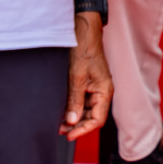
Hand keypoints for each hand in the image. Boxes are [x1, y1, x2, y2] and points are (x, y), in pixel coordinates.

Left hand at [60, 13, 111, 139]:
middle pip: (91, 117)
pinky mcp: (87, 82)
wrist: (83, 28)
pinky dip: (72, 106)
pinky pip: (81, 100)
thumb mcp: (77, 76)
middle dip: (76, 125)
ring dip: (73, 116)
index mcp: (105, 91)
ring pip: (85, 110)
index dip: (83, 130)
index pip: (97, 120)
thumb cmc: (84, 48)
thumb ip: (74, 100)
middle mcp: (102, 91)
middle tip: (58, 129)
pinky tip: (61, 108)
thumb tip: (71, 121)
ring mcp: (95, 87)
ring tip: (57, 121)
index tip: (68, 135)